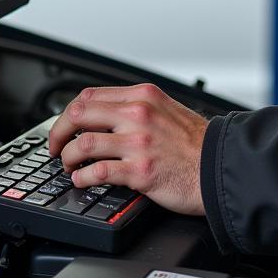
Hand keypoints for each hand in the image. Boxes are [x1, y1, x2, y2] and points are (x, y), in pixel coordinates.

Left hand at [48, 84, 208, 216]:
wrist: (221, 166)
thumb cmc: (197, 144)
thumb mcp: (167, 109)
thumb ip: (137, 108)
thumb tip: (103, 116)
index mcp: (143, 96)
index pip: (89, 96)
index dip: (68, 113)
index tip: (64, 126)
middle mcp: (138, 115)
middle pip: (79, 115)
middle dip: (58, 133)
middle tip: (55, 147)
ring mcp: (138, 143)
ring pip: (82, 144)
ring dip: (67, 158)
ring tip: (68, 166)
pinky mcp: (140, 171)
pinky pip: (97, 172)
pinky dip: (82, 178)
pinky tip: (82, 181)